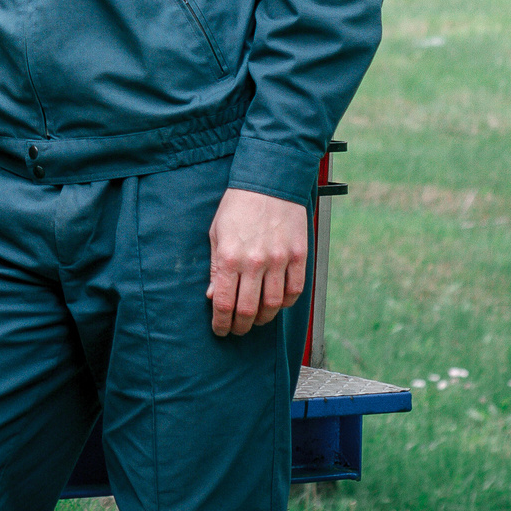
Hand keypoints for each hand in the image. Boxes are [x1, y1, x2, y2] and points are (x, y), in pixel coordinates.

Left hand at [207, 188, 306, 336]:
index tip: (220, 329)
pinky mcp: (298, 256)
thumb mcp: (216, 234)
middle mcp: (254, 261)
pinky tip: (277, 302)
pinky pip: (295, 291)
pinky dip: (286, 303)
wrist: (269, 181)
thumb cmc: (239, 206)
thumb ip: (215, 267)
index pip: (223, 303)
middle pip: (248, 310)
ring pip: (273, 305)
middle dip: (240, 326)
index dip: (221, 323)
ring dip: (263, 317)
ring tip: (256, 317)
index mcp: (230, 256)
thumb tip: (212, 296)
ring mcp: (279, 260)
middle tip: (237, 329)